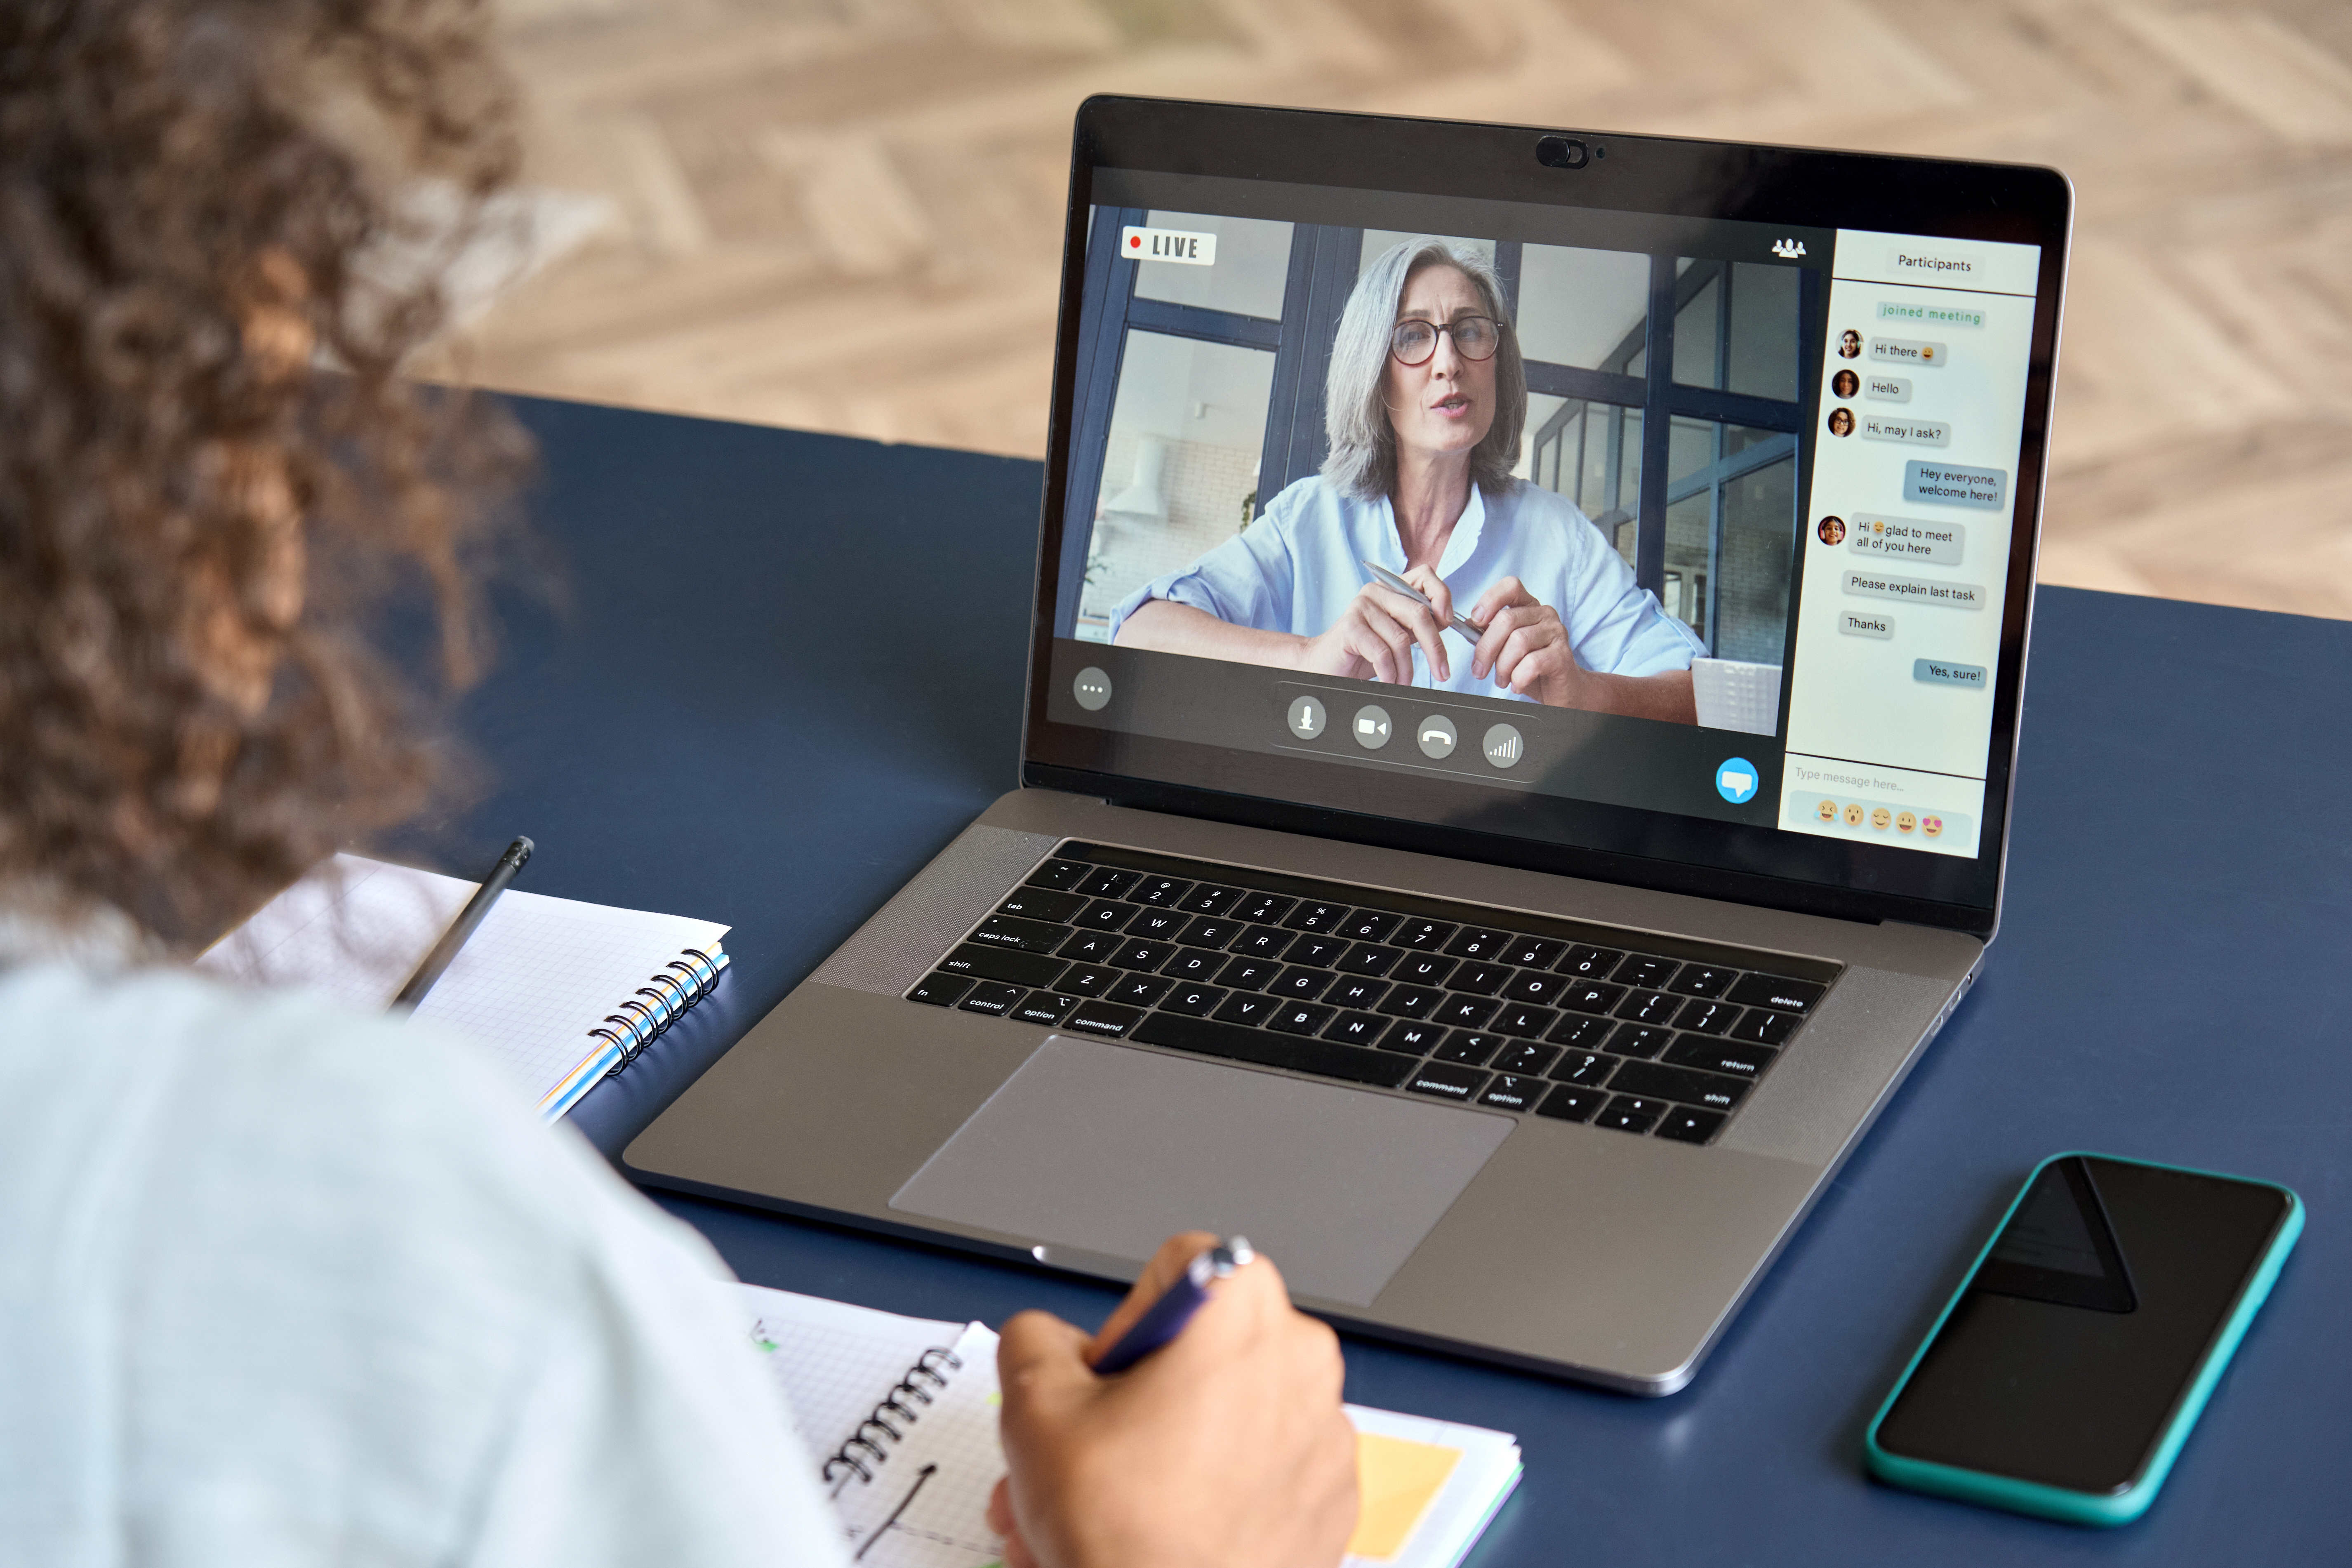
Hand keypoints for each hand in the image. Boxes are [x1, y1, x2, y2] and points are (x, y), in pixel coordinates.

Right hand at [987, 1232, 1358, 1567]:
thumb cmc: (1128, 1537)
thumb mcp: (1034, 1408)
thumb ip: (1033, 1340)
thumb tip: (1045, 1340)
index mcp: (1241, 1312)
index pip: (1176, 1271)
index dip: (1125, 1326)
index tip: (1106, 1383)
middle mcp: (1300, 1360)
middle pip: (1198, 1353)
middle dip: (1127, 1405)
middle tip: (1087, 1454)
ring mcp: (1323, 1436)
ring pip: (1222, 1419)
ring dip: (1155, 1456)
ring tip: (1100, 1514)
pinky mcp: (1328, 1500)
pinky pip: (1261, 1471)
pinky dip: (1211, 1493)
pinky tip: (1157, 1533)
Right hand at [1296, 566, 1461, 684]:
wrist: (1325, 665)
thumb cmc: (1364, 653)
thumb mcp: (1398, 635)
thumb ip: (1419, 625)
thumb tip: (1448, 622)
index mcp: (1390, 589)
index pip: (1425, 575)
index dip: (1442, 595)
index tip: (1448, 622)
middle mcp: (1376, 592)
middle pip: (1419, 613)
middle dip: (1435, 648)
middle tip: (1442, 673)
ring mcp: (1360, 607)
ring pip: (1401, 639)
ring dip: (1407, 669)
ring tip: (1403, 682)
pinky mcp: (1349, 627)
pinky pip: (1382, 653)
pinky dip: (1390, 673)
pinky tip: (1388, 680)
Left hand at [1466, 576, 1585, 705]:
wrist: (1561, 689)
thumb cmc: (1531, 667)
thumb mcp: (1505, 647)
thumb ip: (1489, 633)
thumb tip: (1467, 624)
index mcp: (1529, 606)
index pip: (1511, 586)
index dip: (1490, 600)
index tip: (1477, 621)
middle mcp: (1545, 614)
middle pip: (1506, 619)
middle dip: (1486, 648)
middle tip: (1480, 670)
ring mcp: (1556, 632)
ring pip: (1518, 642)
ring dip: (1502, 666)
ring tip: (1502, 680)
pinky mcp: (1563, 655)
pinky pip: (1532, 663)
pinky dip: (1518, 678)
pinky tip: (1517, 685)